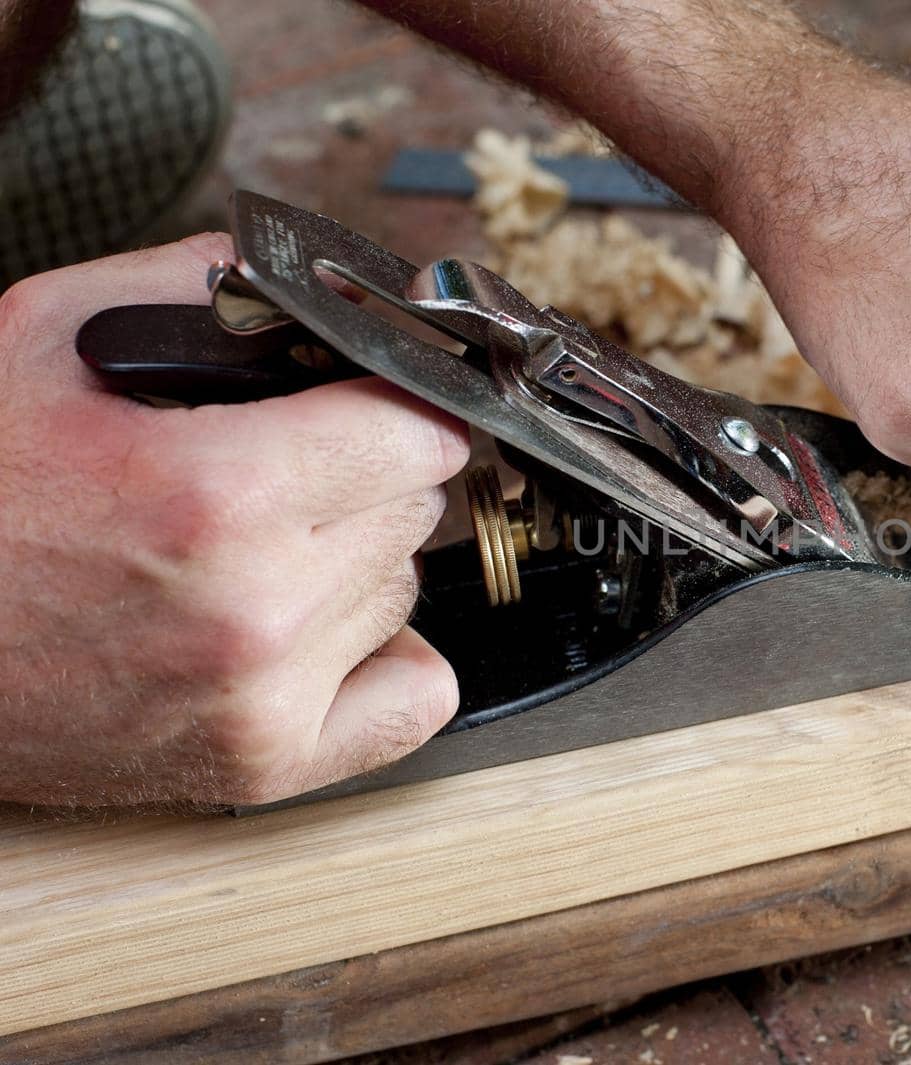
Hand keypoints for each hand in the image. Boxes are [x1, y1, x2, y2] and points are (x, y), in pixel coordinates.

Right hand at [0, 235, 469, 806]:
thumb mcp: (46, 338)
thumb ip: (197, 284)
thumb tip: (316, 289)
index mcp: (217, 492)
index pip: (417, 432)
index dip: (394, 404)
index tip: (371, 405)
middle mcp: (256, 606)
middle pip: (414, 507)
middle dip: (365, 474)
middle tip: (286, 472)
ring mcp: (263, 697)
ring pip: (404, 588)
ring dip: (358, 559)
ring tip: (258, 548)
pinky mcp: (262, 762)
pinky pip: (414, 699)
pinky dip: (387, 657)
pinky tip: (321, 626)